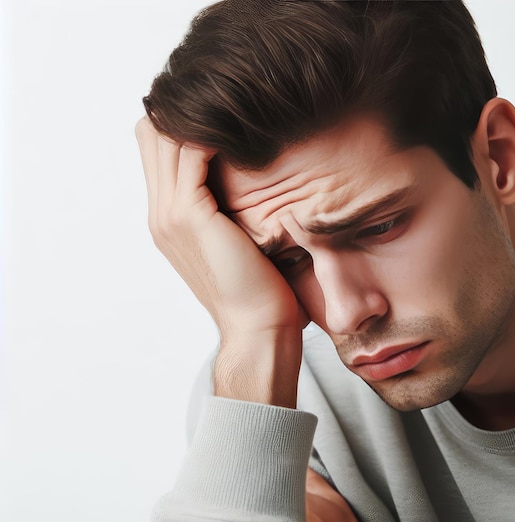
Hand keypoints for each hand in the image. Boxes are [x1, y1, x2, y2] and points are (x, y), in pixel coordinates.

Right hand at [135, 118, 304, 405]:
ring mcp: (171, 215)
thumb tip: (253, 185)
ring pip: (165, 137)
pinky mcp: (193, 216)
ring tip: (233, 100)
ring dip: (196, 113)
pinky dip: (211, 133)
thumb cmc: (259, 292)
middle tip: (224, 95)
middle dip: (182, 108)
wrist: (257, 329)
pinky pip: (191, 154)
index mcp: (169, 221)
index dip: (179, 121)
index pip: (157, 150)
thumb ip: (229, 212)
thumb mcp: (238, 244)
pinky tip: (241, 126)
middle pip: (151, 134)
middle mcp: (162, 214)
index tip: (218, 107)